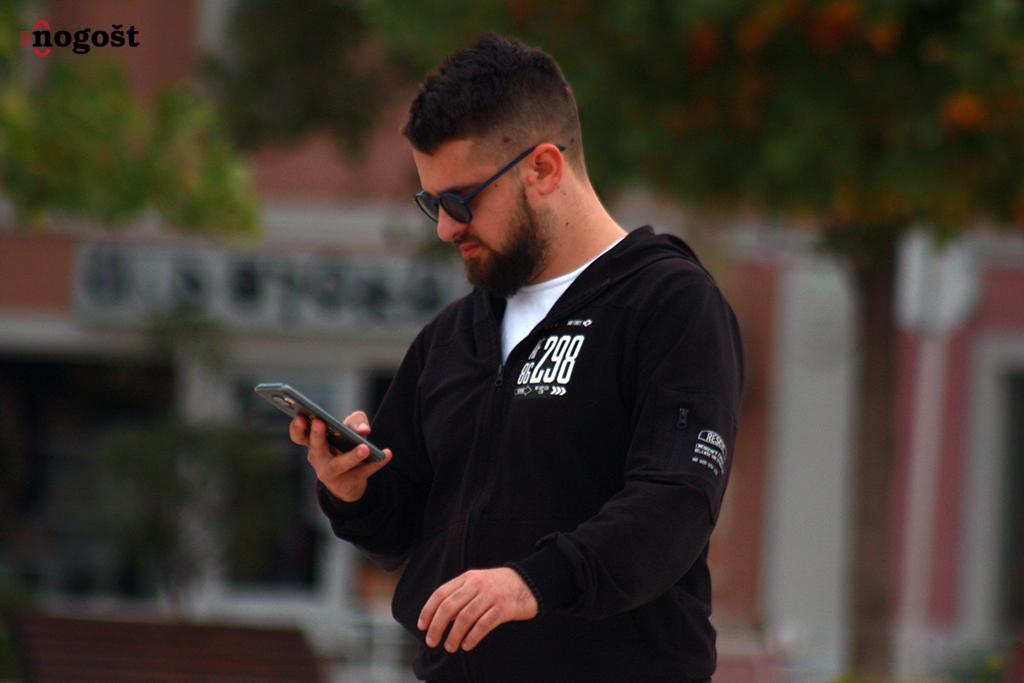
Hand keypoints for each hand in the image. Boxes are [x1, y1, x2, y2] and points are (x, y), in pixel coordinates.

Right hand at [290, 410, 391, 502]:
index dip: (297, 427)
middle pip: (316, 447)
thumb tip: (363, 429)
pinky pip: (363, 471)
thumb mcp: (349, 430)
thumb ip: (356, 421)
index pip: (299, 436)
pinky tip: (387, 454)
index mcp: (314, 444)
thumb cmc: (344, 447)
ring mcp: (331, 473)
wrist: (350, 481)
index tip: (300, 416)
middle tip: (321, 422)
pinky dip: (376, 463)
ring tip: (364, 447)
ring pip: (340, 464)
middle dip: (317, 435)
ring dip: (352, 456)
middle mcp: (318, 459)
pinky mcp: (348, 483)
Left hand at [418, 567, 538, 652]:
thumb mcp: (478, 584)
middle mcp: (477, 585)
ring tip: (450, 647)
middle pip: (449, 607)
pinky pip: (483, 625)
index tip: (422, 626)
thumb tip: (441, 618)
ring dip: (454, 635)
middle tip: (432, 642)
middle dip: (437, 626)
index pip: (441, 594)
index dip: (428, 610)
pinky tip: (467, 645)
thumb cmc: (500, 587)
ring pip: (465, 618)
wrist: (529, 583)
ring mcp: (491, 596)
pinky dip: (472, 637)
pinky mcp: (504, 608)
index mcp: (467, 578)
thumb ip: (460, 596)